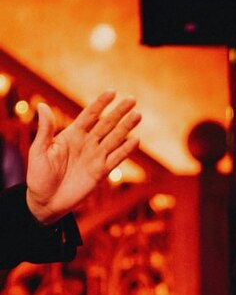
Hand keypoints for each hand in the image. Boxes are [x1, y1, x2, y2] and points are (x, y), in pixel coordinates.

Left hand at [26, 91, 139, 223]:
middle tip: (132, 100)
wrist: (45, 202)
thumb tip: (42, 106)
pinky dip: (126, 150)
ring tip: (138, 115)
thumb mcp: (38, 151)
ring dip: (126, 127)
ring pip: (114, 138)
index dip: (100, 104)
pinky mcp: (101, 172)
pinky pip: (116, 159)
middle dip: (119, 112)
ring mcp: (96, 157)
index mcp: (72, 134)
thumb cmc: (38, 175)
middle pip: (106, 124)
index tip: (112, 92)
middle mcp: (87, 143)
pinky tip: (136, 140)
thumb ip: (45, 129)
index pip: (89, 115)